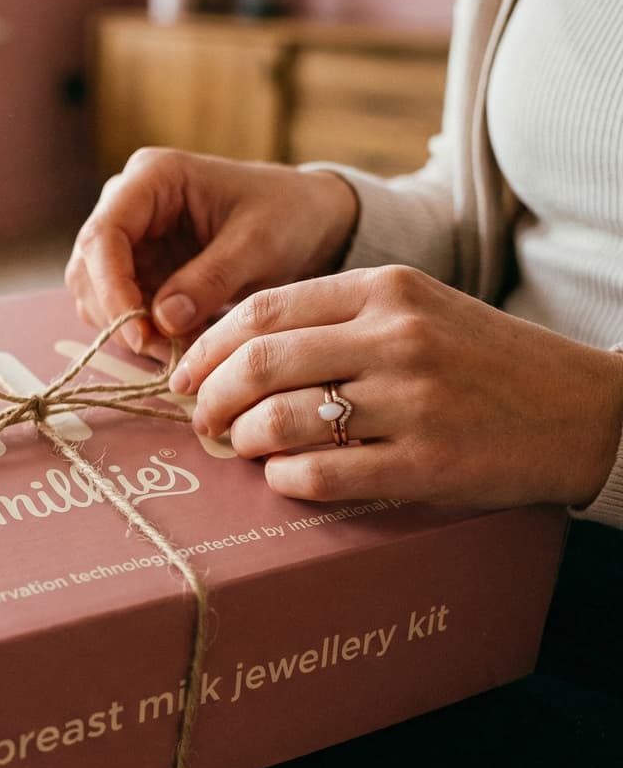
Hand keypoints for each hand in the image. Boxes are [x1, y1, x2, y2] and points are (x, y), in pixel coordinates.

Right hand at [65, 148, 357, 355]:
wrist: (305, 219)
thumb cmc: (286, 216)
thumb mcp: (258, 245)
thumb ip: (211, 279)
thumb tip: (163, 320)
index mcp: (153, 177)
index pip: (103, 235)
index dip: (112, 289)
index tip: (141, 334)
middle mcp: (127, 202)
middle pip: (89, 268)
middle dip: (120, 317)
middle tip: (165, 354)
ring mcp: (128, 236)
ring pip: (95, 293)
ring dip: (127, 329)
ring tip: (178, 352)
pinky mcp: (136, 267)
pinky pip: (118, 307)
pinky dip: (140, 332)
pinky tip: (177, 344)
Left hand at [168, 265, 622, 510]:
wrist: (584, 410)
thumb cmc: (484, 360)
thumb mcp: (417, 310)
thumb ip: (336, 319)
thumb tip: (236, 355)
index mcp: (386, 288)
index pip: (262, 309)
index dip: (208, 346)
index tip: (185, 373)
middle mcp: (395, 337)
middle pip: (259, 363)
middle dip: (209, 396)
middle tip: (199, 418)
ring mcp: (413, 401)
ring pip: (281, 419)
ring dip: (242, 439)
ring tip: (242, 447)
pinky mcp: (428, 463)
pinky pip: (322, 473)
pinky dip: (284, 479)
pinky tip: (283, 477)